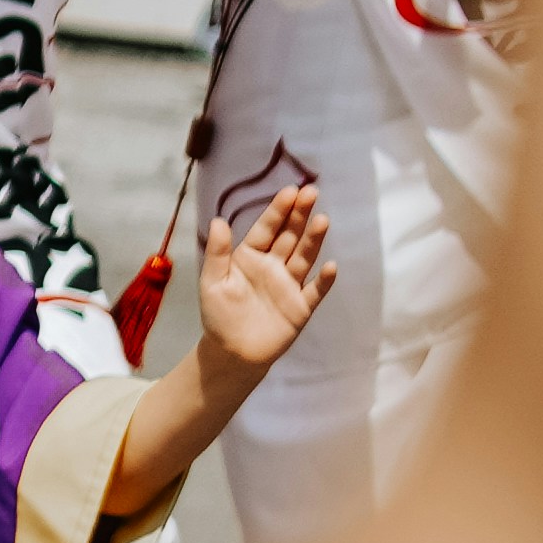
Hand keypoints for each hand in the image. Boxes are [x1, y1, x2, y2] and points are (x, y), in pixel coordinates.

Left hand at [193, 185, 337, 388]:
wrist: (231, 352)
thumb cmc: (218, 315)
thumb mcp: (212, 282)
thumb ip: (217, 253)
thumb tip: (218, 220)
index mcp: (249, 256)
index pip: (266, 228)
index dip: (278, 210)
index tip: (290, 191)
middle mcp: (272, 266)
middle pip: (289, 237)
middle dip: (300, 215)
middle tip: (312, 192)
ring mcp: (288, 286)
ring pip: (303, 258)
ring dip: (313, 240)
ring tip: (323, 220)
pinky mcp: (300, 308)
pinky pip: (314, 292)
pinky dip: (323, 281)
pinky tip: (330, 266)